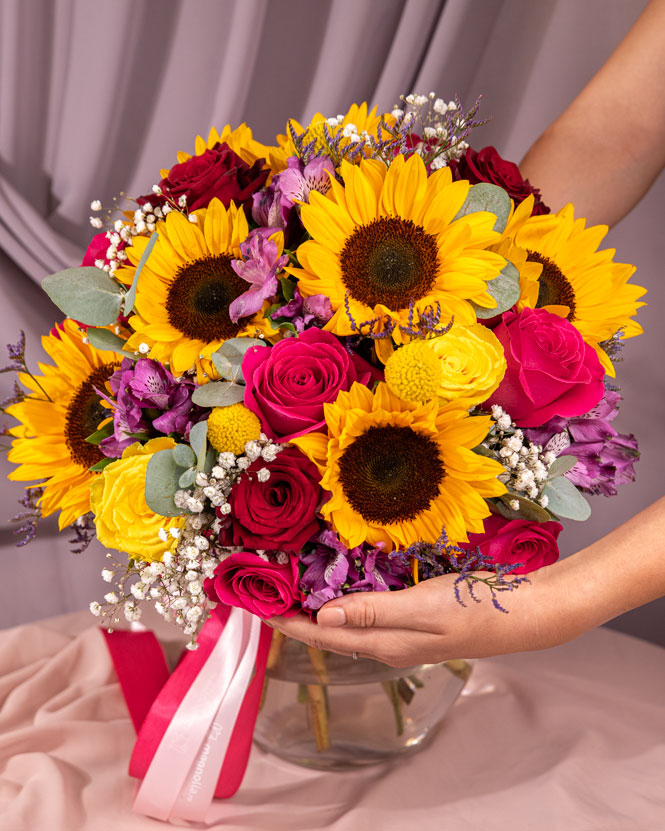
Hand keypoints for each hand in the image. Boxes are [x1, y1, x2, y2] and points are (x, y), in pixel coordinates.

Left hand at [269, 565, 575, 666]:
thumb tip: (322, 619)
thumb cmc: (475, 611)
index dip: (288, 621)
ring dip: (319, 606)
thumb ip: (372, 613)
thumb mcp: (420, 609)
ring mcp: (402, 631)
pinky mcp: (414, 616)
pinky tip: (344, 580)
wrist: (524, 614)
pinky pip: (370, 609)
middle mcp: (387, 642)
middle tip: (269, 590)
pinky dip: (348, 596)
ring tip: (294, 585)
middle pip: (330, 631)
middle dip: (297, 614)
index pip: (322, 635)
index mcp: (384, 643)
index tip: (258, 606)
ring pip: (348, 621)